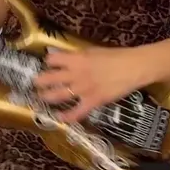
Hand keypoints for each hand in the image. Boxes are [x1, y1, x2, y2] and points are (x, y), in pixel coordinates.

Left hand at [33, 47, 150, 122]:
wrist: (133, 67)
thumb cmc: (116, 56)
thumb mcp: (93, 51)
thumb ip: (76, 56)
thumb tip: (60, 55)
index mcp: (76, 58)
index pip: (53, 59)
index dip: (48, 62)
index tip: (47, 65)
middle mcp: (76, 74)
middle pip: (50, 78)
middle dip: (40, 82)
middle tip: (36, 84)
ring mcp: (83, 89)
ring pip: (58, 95)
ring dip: (47, 97)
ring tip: (41, 98)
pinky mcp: (93, 101)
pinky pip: (76, 112)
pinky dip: (66, 117)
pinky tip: (59, 118)